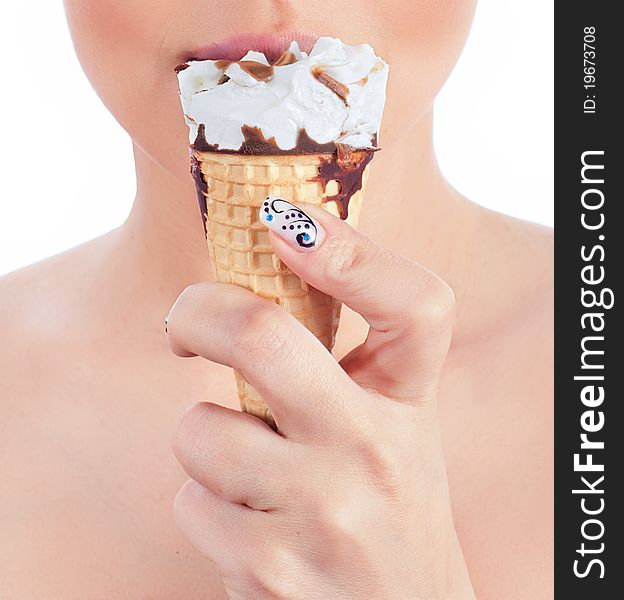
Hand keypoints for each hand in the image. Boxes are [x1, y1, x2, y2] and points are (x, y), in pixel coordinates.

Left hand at [166, 202, 474, 599]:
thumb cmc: (383, 501)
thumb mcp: (383, 423)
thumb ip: (338, 362)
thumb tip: (263, 272)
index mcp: (408, 400)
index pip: (416, 306)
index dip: (351, 252)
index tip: (286, 224)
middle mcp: (374, 449)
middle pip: (263, 336)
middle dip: (198, 310)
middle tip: (185, 324)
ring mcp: (325, 513)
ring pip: (200, 432)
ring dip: (205, 439)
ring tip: (249, 469)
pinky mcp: (272, 570)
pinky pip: (189, 502)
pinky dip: (204, 503)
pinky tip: (253, 525)